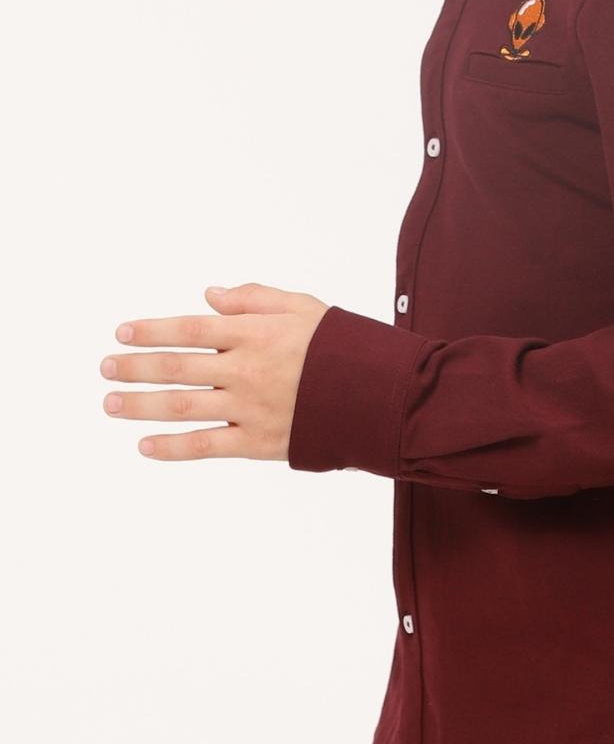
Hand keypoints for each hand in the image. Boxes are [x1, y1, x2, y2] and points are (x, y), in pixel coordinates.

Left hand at [100, 282, 329, 460]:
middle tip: (105, 368)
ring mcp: (249, 408)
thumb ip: (255, 297)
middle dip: (135, 367)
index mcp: (256, 333)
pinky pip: (205, 446)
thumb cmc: (340, 347)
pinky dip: (172, 447)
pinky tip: (144, 445)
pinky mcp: (257, 442)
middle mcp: (246, 370)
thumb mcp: (302, 307)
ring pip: (182, 406)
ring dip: (141, 404)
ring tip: (111, 403)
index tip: (123, 332)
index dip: (152, 330)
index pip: (191, 329)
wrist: (378, 396)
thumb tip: (209, 296)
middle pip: (176, 367)